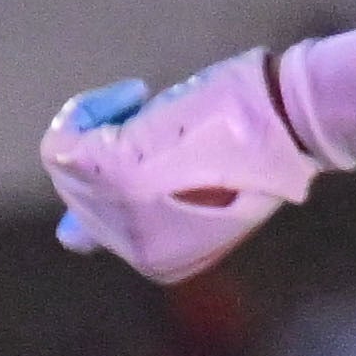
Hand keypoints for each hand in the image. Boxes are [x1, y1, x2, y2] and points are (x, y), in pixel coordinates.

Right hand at [43, 54, 324, 280]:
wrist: (294, 124)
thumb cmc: (260, 145)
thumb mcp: (194, 186)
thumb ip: (135, 213)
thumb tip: (68, 239)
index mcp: (163, 261)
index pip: (100, 221)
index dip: (115, 173)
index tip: (150, 140)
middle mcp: (139, 251)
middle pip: (78, 194)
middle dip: (103, 147)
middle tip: (153, 120)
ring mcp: (127, 214)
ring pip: (65, 167)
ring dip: (96, 124)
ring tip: (146, 105)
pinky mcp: (120, 173)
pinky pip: (61, 144)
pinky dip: (86, 109)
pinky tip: (134, 93)